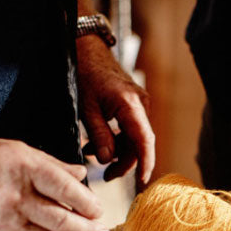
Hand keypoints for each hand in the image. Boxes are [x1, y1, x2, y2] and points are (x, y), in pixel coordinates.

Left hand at [76, 35, 155, 185]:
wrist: (87, 50)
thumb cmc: (85, 73)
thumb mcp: (86, 108)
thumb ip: (99, 135)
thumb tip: (107, 160)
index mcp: (130, 104)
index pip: (144, 141)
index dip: (145, 163)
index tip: (142, 181)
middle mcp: (141, 104)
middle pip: (140, 143)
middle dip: (125, 162)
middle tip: (107, 176)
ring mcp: (140, 104)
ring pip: (135, 138)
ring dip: (118, 151)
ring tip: (94, 156)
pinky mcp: (135, 105)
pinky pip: (131, 129)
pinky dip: (117, 140)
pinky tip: (98, 144)